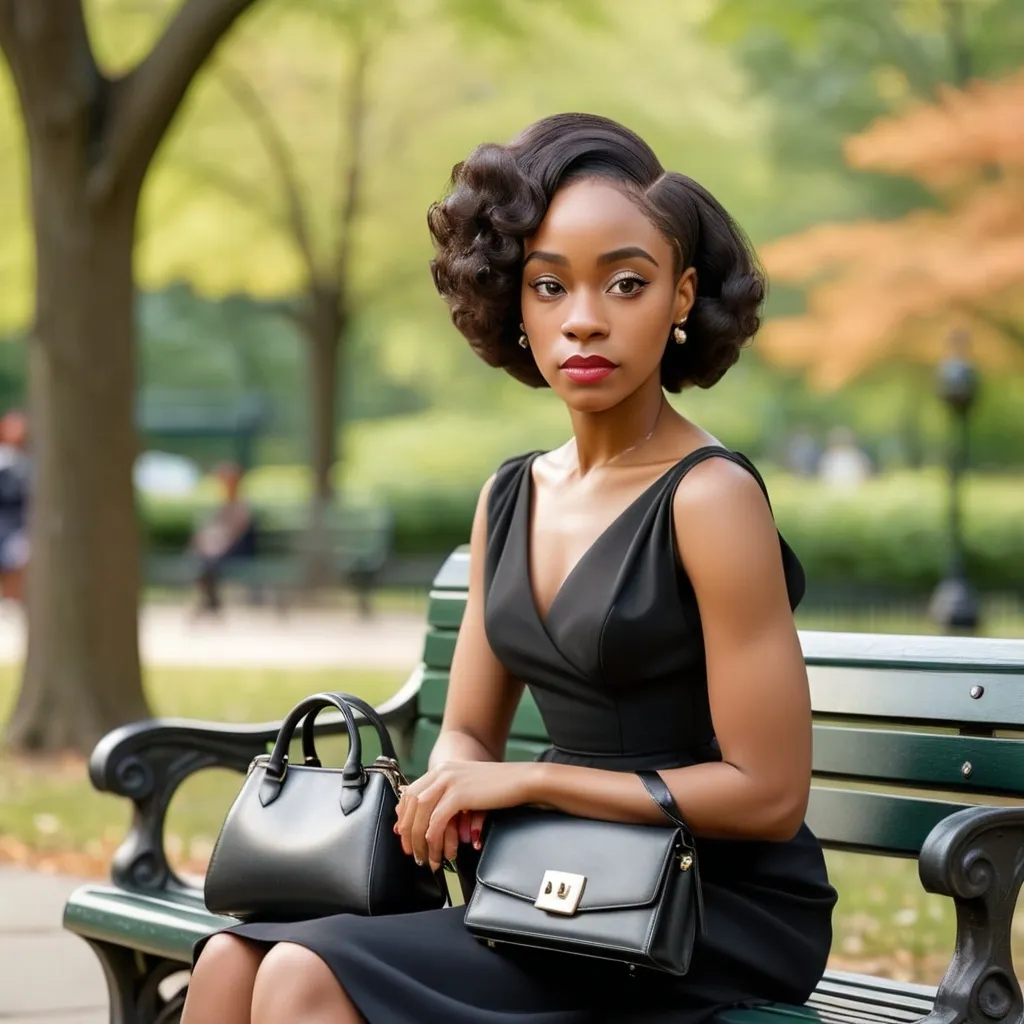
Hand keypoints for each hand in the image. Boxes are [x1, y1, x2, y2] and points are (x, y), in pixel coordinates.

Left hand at [394, 761, 537, 871]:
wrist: (522, 779)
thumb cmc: (499, 786)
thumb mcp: (468, 786)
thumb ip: (450, 796)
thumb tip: (434, 818)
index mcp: (442, 769)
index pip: (411, 792)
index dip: (404, 816)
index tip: (404, 835)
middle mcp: (442, 772)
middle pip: (412, 803)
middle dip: (407, 831)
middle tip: (411, 852)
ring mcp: (449, 781)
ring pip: (421, 814)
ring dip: (419, 840)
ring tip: (425, 858)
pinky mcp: (458, 794)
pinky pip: (436, 821)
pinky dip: (433, 840)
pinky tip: (438, 853)